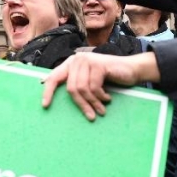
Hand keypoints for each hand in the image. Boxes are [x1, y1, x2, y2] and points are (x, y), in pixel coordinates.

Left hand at [41, 52, 160, 120]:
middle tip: (91, 116)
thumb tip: (56, 96)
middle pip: (71, 88)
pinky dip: (101, 96)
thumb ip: (76, 84)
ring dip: (93, 103)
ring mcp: (87, 60)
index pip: (54, 77)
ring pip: (82, 89)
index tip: (45, 105)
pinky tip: (107, 98)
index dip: (48, 92)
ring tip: (101, 110)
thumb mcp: (89, 82)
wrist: (131, 70)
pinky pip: (94, 87)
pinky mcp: (98, 64)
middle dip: (81, 104)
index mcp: (71, 64)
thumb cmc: (109, 78)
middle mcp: (77, 60)